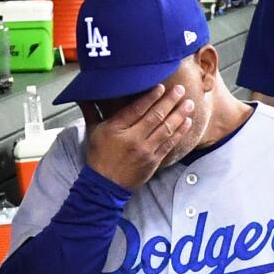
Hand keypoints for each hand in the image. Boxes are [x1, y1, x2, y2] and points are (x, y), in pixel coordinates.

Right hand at [82, 84, 196, 190]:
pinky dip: (180, 132)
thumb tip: (84, 96)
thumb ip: (92, 112)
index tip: (161, 87)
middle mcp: (133, 139)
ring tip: (189, 103)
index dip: (151, 97)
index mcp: (117, 129)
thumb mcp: (93, 132)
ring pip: (166, 129)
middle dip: (170, 101)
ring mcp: (145, 151)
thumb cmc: (98, 157)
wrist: (104, 186)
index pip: (137, 109)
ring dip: (179, 114)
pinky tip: (187, 122)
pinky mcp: (154, 161)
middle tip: (180, 90)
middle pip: (155, 116)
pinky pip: (170, 144)